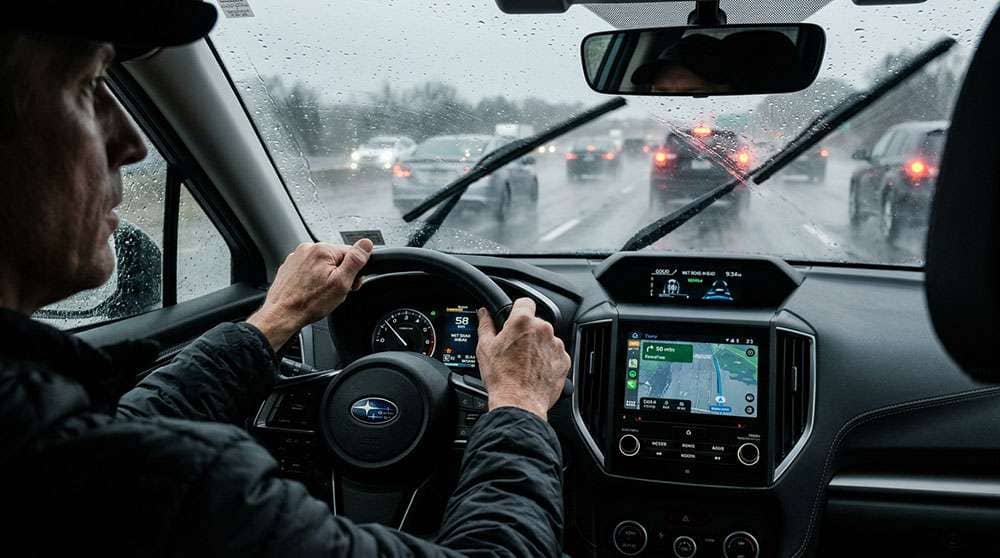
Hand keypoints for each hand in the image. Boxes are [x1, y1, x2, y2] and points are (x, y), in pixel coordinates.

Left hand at [247, 239, 373, 348]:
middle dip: (338, 275)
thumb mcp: (341, 283)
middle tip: (333, 292)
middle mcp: (308, 248)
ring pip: (322, 265)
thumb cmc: (309, 303)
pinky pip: (309, 269)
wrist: (282, 314)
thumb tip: (366, 244)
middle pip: (336, 259)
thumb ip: (355, 261)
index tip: (348, 284)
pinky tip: (310, 292)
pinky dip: (312, 280)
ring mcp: (297, 257)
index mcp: (323, 249)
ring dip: (325, 277)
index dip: (354, 272)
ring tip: (319, 293)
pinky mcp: (290, 266)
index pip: (351, 254)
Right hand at [476, 298, 570, 420]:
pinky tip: (534, 370)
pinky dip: (547, 359)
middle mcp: (543, 330)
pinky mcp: (563, 360)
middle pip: (535, 322)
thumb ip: (485, 325)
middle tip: (514, 348)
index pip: (525, 302)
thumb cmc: (501, 378)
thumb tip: (484, 314)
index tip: (514, 317)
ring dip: (537, 346)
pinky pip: (555, 354)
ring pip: (546, 339)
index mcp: (523, 322)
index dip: (518, 309)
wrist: (519, 403)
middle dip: (526, 332)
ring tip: (524, 363)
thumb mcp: (485, 348)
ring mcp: (556, 345)